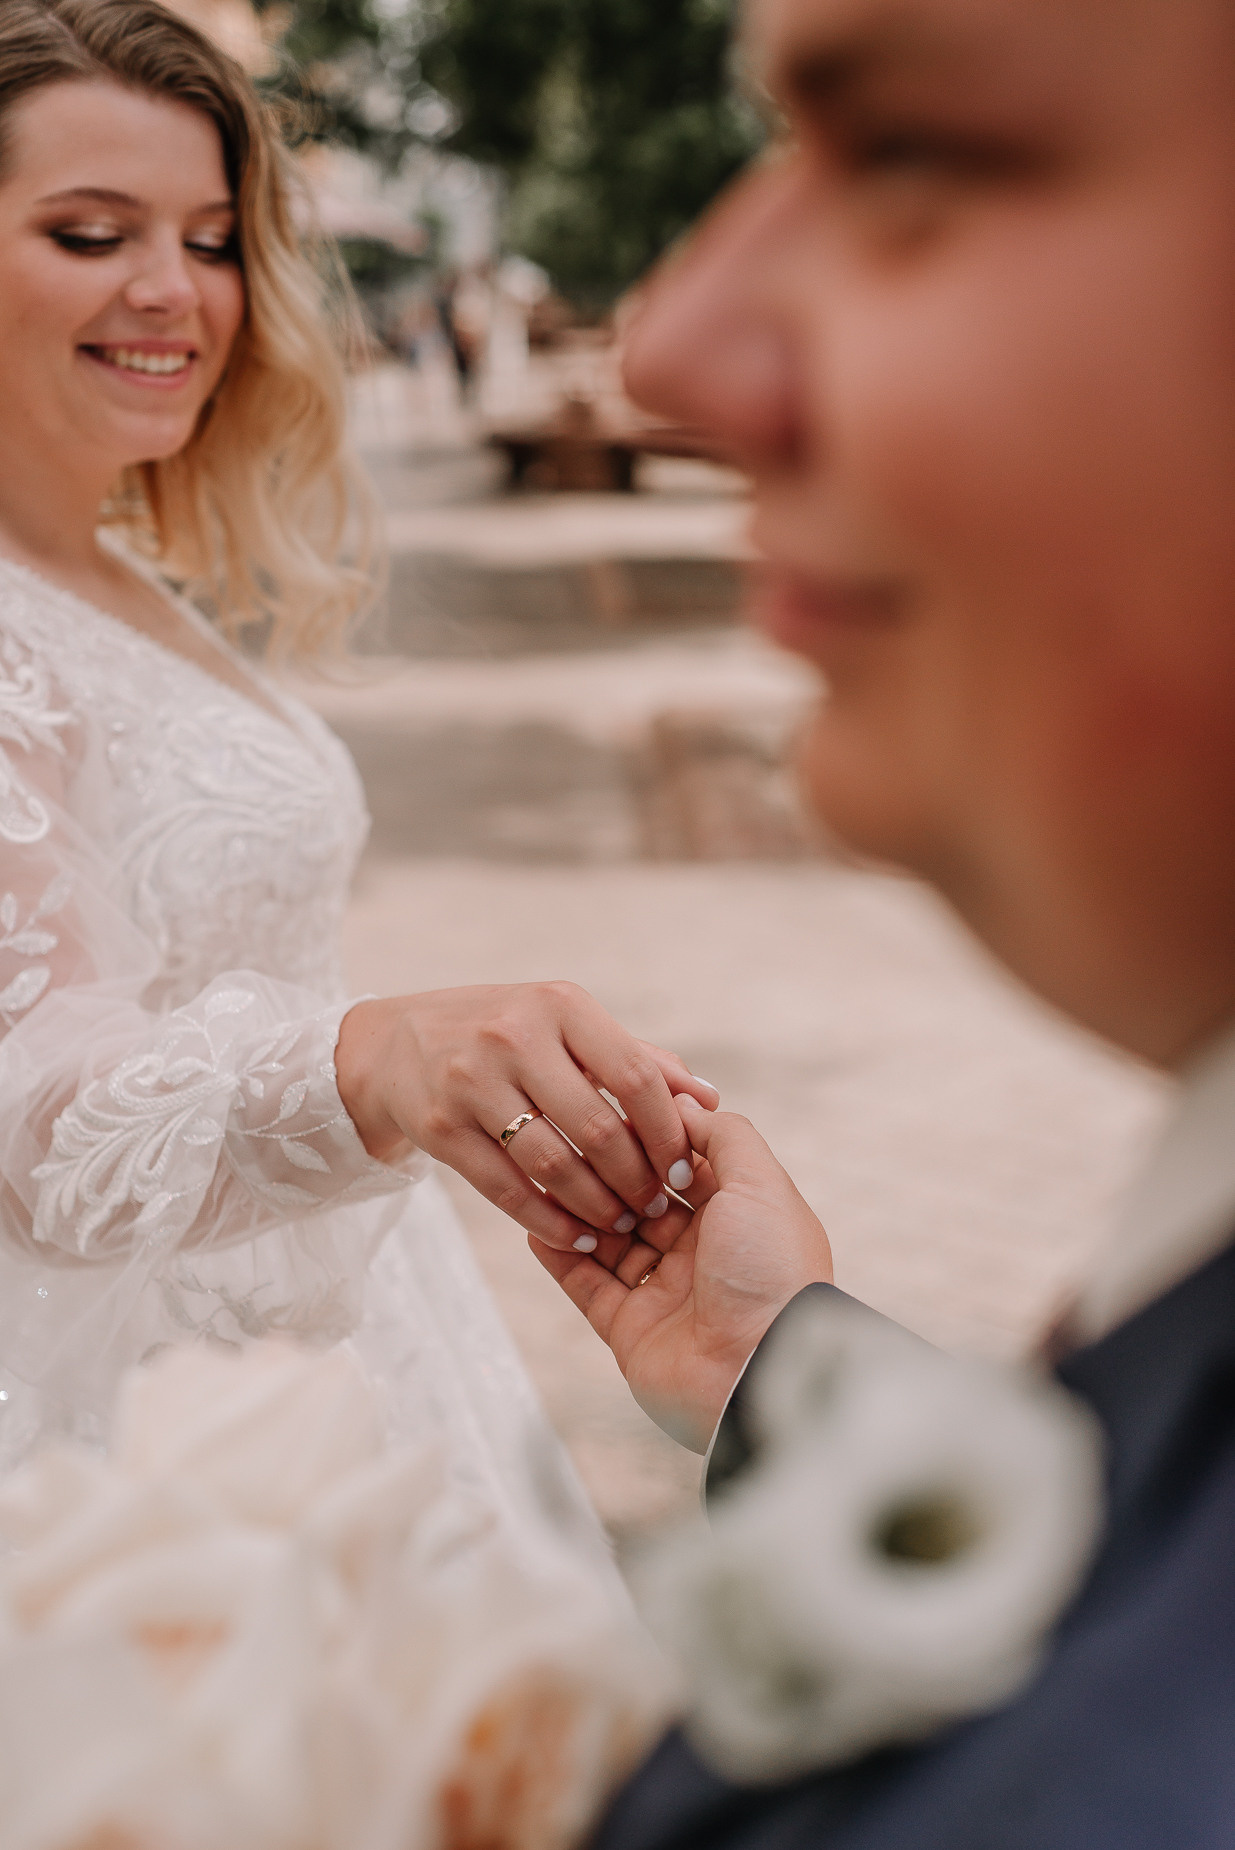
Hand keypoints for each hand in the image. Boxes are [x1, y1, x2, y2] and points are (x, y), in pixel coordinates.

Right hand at [335, 983, 718, 1251]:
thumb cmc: (505, 1035)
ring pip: (551, 1164)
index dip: (667, 1132)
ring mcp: (470, 1081)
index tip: (685, 1171)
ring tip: (620, 1227)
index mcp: (561, 1006)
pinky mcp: (438, 1126)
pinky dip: (547, 1222)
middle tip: (654, 1209)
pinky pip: (505, 1188)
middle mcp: (515, 1035)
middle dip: (635, 1179)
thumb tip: (708, 1101)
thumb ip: (639, 1061)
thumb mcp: (567, 1026)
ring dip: (594, 1207)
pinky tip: (575, 1238)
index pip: (635, 1076)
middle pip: (597, 1127)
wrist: (392, 1044)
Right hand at [530, 1095, 832, 1451]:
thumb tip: (684, 1101)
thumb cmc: (772, 1271)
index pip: (682, 1165)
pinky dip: (563, 1257)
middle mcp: (702, 1252)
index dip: (650, 1139)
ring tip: (545, 1178)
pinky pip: (588, 1287)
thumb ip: (725, 1135)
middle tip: (572, 1143)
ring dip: (581, 1211)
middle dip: (610, 1173)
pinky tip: (536, 1227)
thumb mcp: (760, 1183)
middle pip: (641, 1200)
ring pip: (610, 1240)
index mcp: (737, 1216)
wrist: (763, 1371)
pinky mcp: (632, 1331)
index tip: (612, 1111)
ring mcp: (666, 1292)